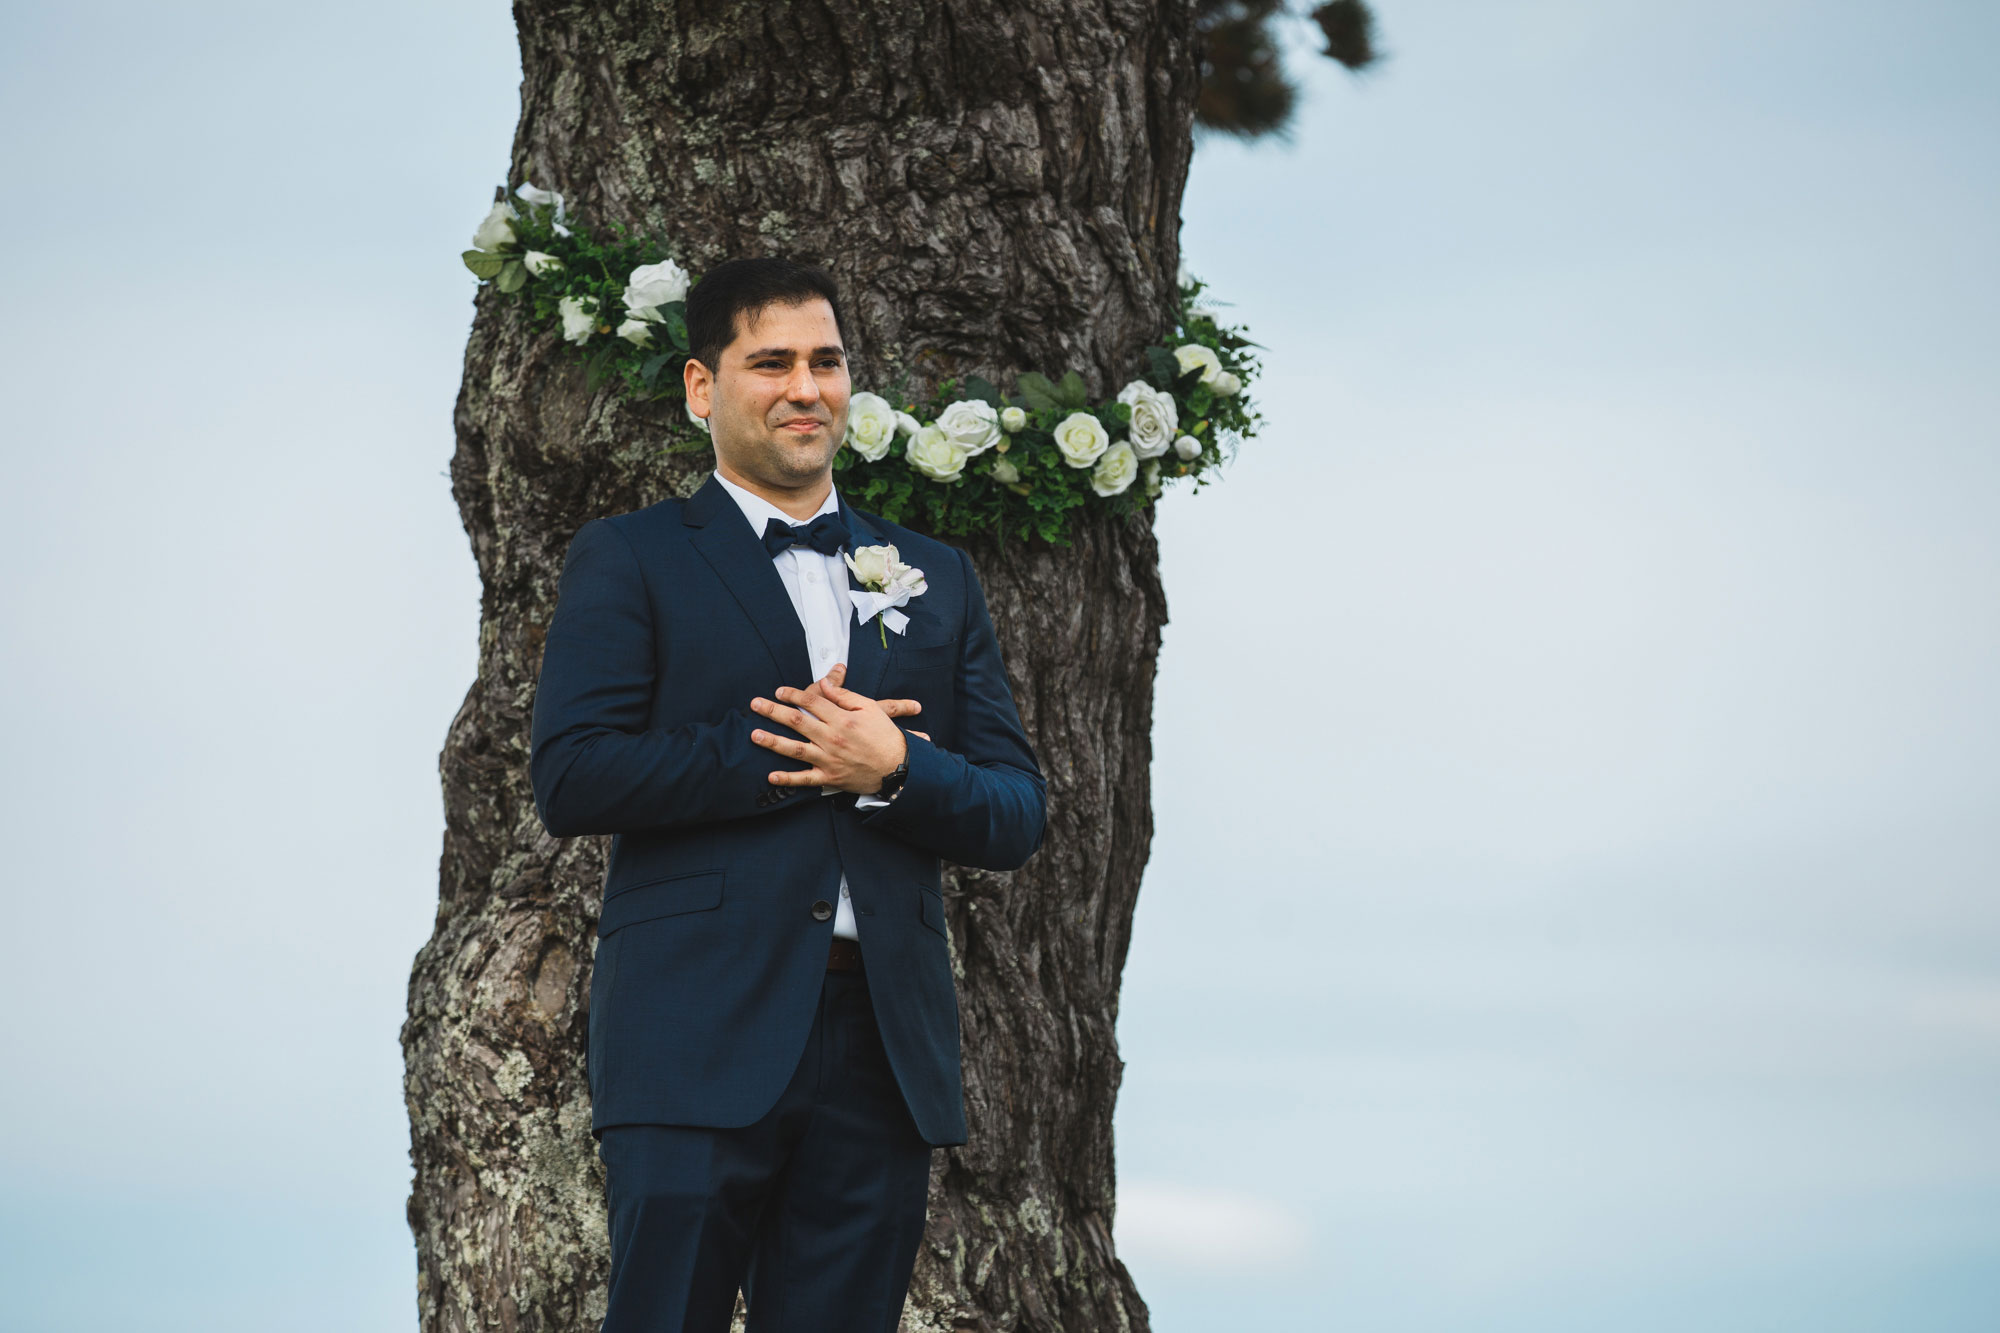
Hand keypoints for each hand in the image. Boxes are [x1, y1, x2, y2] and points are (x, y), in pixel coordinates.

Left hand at [751, 668, 912, 792]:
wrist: (898, 767)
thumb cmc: (885, 736)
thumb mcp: (870, 708)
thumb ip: (844, 695)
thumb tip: (824, 683)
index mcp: (842, 719)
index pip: (811, 701)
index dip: (793, 694)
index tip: (779, 691)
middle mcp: (832, 738)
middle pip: (797, 721)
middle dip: (773, 711)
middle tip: (755, 704)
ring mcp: (829, 759)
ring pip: (795, 749)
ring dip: (772, 742)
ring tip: (754, 735)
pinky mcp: (830, 778)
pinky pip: (805, 779)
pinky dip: (788, 779)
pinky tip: (771, 776)